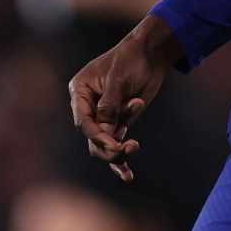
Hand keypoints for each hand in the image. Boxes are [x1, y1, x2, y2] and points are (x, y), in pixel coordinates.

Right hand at [68, 14, 182, 182]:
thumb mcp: (119, 80)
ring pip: (104, 145)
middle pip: (92, 138)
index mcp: (80, 91)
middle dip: (109, 146)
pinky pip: (116, 143)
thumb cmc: (130, 60)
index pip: (83, 121)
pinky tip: (128, 176)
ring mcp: (103, 116)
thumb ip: (110, 107)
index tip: (115, 144)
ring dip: (120, 149)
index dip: (97, 135)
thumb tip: (106, 135)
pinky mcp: (119, 121)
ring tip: (135, 145)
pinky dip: (122, 156)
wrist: (150, 54)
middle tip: (131, 145)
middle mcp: (88, 106)